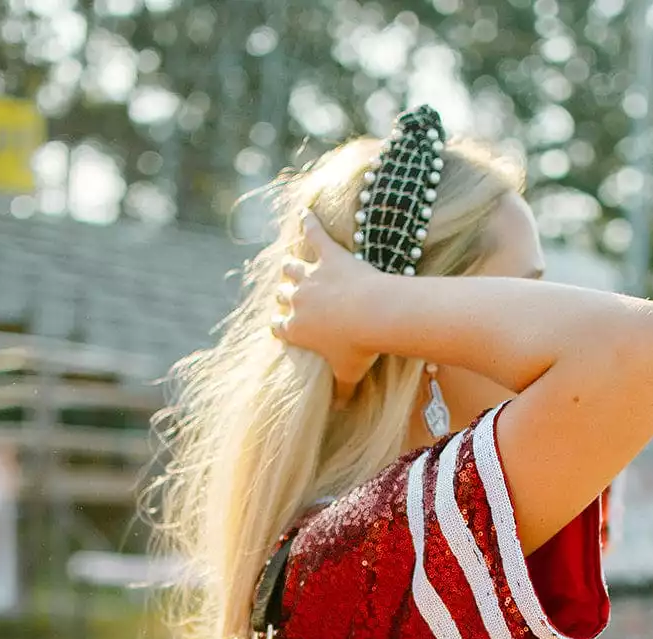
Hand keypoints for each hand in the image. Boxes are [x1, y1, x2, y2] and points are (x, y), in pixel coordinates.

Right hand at [271, 212, 381, 388]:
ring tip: (290, 264)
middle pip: (282, 295)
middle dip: (285, 295)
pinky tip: (306, 213)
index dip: (280, 325)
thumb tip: (340, 412)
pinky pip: (314, 234)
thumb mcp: (349, 376)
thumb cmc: (360, 349)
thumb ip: (341, 392)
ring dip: (290, 266)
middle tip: (290, 294)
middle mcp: (297, 302)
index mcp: (296, 330)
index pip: (278, 327)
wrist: (375, 315)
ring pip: (290, 267)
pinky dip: (309, 222)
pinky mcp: (328, 255)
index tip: (282, 324)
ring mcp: (311, 276)